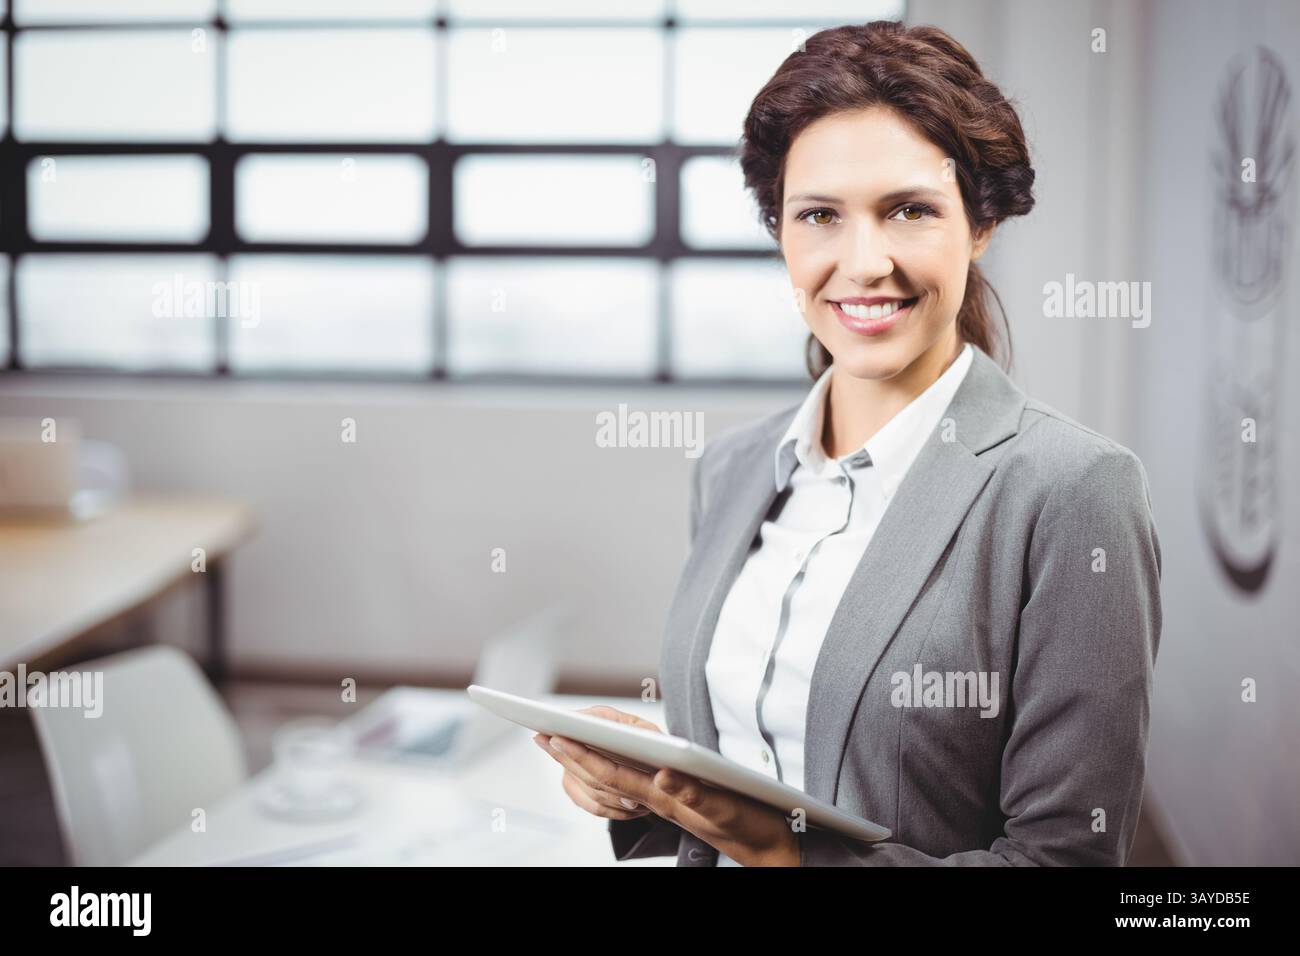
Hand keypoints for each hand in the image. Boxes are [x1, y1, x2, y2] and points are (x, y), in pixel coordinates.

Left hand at [536, 706, 800, 865]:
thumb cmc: (748, 824)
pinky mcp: (675, 800)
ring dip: (583, 764)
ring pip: (613, 784)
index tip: (556, 737)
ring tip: (559, 744)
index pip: (613, 775)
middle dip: (571, 757)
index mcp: (665, 796)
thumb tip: (663, 774)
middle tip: (541, 734)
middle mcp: (658, 799)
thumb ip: (693, 793)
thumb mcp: (723, 806)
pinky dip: (609, 770)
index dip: (582, 756)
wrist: (768, 845)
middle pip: (604, 777)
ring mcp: (664, 801)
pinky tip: (599, 761)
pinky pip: (633, 786)